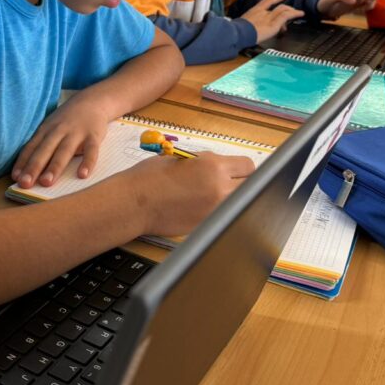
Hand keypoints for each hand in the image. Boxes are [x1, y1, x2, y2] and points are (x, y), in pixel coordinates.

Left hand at [11, 92, 111, 188]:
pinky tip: (82, 175)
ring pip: (64, 151)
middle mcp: (58, 131)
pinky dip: (87, 162)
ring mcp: (76, 132)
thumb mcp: (51, 126)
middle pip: (44, 150)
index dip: (22, 163)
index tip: (15, 178)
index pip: (31, 147)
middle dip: (34, 167)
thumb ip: (41, 145)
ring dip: (54, 167)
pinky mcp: (93, 136)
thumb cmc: (67, 119)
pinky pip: (91, 150)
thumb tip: (28, 170)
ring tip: (46, 183)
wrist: (93, 100)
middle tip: (25, 184)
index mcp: (45, 130)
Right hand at [118, 152, 254, 237]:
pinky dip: (220, 213)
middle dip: (243, 184)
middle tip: (230, 183)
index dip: (242, 168)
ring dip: (233, 200)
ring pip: (239, 204)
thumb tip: (221, 169)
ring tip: (215, 197)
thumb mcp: (183, 159)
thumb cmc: (150, 177)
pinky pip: (223, 217)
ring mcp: (215, 210)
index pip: (248, 166)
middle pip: (251, 187)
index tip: (237, 171)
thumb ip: (206, 163)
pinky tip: (204, 208)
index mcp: (213, 166)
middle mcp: (219, 188)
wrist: (133, 202)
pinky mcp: (206, 225)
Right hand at [239, 0, 304, 43]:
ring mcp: (269, 17)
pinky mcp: (274, 24)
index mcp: (254, 11)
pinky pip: (286, 16)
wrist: (238, 33)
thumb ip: (246, 25)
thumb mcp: (240, 25)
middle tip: (292, 9)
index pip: (267, 1)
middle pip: (278, 6)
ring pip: (284, 10)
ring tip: (299, 13)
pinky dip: (294, 14)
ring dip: (293, 11)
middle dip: (286, 7)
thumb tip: (242, 28)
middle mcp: (263, 12)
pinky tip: (300, 14)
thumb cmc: (236, 32)